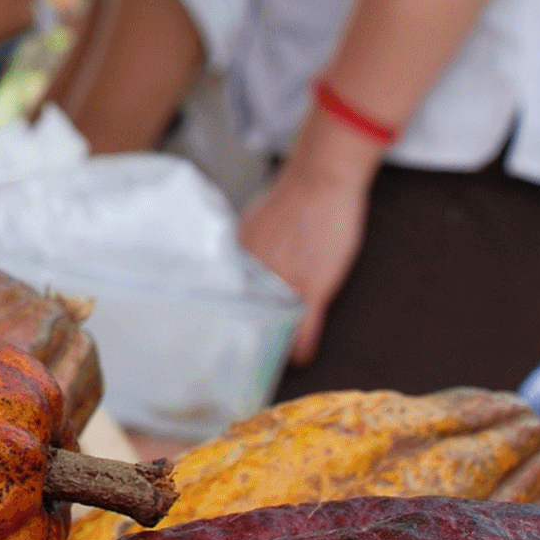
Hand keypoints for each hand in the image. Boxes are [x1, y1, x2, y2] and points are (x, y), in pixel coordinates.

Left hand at [239, 144, 372, 363]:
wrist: (322, 177)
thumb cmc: (293, 195)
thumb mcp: (254, 224)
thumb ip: (245, 250)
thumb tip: (238, 267)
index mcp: (236, 258)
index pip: (223, 301)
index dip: (225, 322)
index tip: (218, 340)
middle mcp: (252, 272)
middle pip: (243, 319)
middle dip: (243, 341)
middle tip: (239, 361)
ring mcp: (281, 281)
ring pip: (272, 328)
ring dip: (273, 347)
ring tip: (271, 362)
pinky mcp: (311, 286)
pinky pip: (302, 329)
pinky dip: (300, 348)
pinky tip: (300, 357)